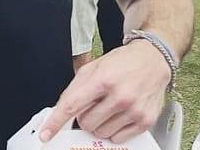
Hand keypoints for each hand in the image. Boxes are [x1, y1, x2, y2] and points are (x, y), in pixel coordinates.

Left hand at [40, 40, 170, 142]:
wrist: (152, 60)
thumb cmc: (121, 63)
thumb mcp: (92, 68)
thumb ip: (75, 89)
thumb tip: (60, 110)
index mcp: (102, 79)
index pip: (72, 105)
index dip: (56, 121)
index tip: (46, 133)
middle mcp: (119, 96)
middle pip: (86, 123)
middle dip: (84, 116)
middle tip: (93, 104)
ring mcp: (133, 110)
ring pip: (101, 133)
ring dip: (99, 124)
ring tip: (108, 107)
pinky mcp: (145, 121)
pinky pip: (119, 139)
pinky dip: (114, 130)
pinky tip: (119, 114)